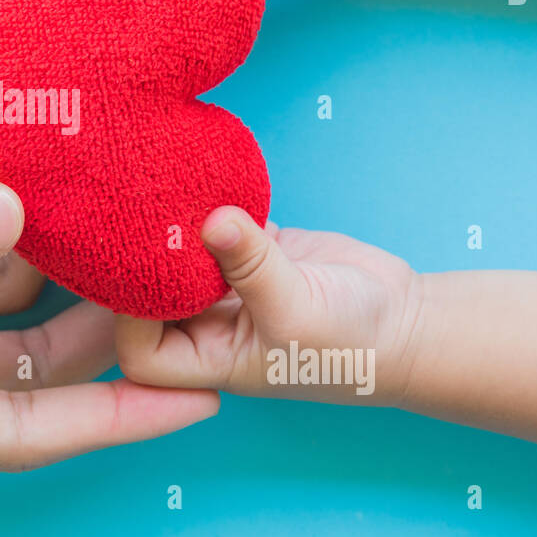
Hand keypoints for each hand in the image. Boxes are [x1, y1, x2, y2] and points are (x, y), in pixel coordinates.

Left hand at [114, 206, 423, 405]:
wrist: (405, 321)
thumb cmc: (351, 345)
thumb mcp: (297, 309)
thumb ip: (251, 264)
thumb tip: (211, 218)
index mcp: (205, 360)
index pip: (139, 345)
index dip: (131, 311)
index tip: (144, 263)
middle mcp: (205, 325)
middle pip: (151, 291)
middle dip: (147, 256)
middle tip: (141, 209)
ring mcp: (224, 285)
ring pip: (181, 251)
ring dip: (176, 223)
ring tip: (165, 184)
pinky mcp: (247, 250)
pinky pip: (215, 222)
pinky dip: (211, 201)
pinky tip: (203, 175)